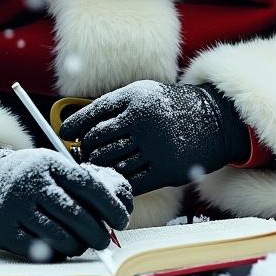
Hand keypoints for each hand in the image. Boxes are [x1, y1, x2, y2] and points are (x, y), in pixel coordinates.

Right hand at [0, 147, 132, 260]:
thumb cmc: (32, 177)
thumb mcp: (52, 167)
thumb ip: (79, 184)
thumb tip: (115, 212)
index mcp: (49, 163)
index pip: (87, 185)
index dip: (109, 205)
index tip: (122, 220)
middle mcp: (31, 183)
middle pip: (75, 214)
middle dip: (97, 233)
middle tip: (104, 241)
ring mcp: (15, 207)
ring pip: (59, 236)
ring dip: (77, 246)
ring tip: (80, 244)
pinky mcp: (4, 230)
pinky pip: (39, 251)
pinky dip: (56, 253)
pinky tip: (60, 249)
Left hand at [58, 80, 249, 195]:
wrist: (210, 121)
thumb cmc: (166, 107)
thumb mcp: (141, 93)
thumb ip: (111, 108)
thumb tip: (74, 131)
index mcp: (134, 97)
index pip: (93, 114)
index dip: (74, 126)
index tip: (64, 134)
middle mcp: (143, 120)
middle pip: (97, 141)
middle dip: (86, 150)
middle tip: (85, 153)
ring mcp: (154, 146)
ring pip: (110, 163)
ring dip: (99, 167)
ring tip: (99, 164)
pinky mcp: (164, 170)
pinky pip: (129, 181)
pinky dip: (117, 182)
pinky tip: (115, 177)